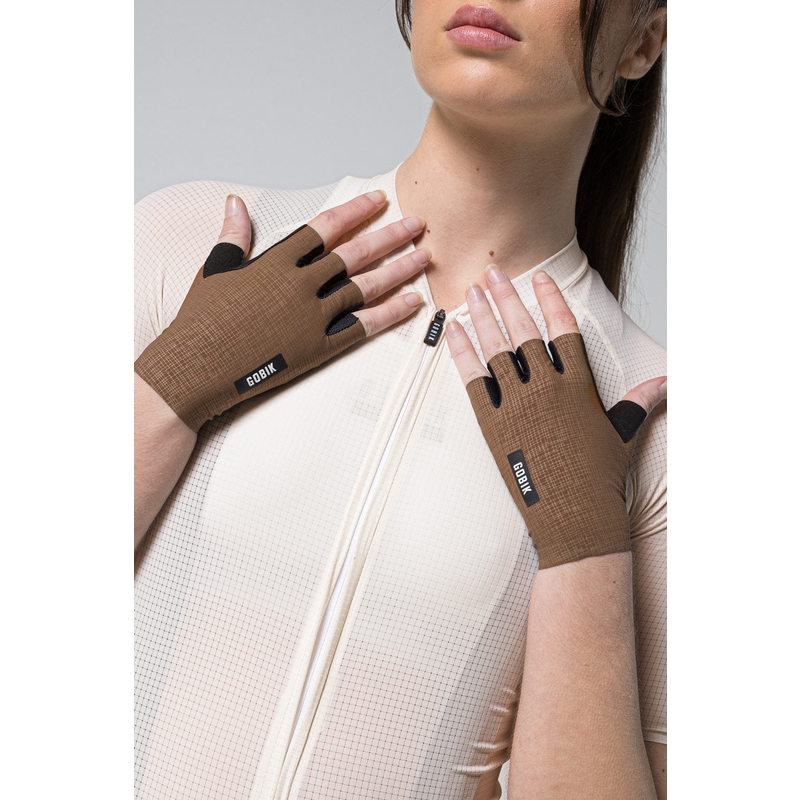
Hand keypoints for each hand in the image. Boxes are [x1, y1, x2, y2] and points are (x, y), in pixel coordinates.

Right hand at [134, 190, 428, 430]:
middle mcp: (299, 285)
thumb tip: (235, 203)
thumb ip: (233, 236)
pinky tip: (412, 303)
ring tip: (425, 258)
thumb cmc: (202, 320)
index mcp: (276, 261)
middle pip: (356, 254)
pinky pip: (363, 328)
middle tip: (419, 225)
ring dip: (399, 271)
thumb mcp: (215, 270)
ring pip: (366, 287)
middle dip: (391, 237)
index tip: (379, 201)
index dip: (356, 211)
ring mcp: (311, 317)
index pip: (326, 227)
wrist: (195, 366)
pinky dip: (390, 314)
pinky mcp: (317, 347)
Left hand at [446, 265, 665, 568]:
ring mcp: (518, 405)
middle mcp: (547, 389)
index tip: (541, 279)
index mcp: (579, 387)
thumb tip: (665, 384)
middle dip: (507, 297)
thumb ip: (638, 403)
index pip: (564, 330)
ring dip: (482, 317)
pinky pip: (474, 381)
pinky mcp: (493, 424)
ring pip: (496, 350)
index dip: (552, 301)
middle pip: (523, 331)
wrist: (574, 518)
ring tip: (470, 292)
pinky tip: (452, 333)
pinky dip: (462, 355)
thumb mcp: (622, 435)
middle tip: (493, 272)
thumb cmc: (598, 478)